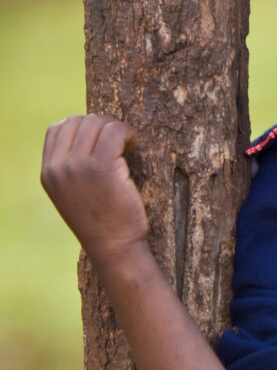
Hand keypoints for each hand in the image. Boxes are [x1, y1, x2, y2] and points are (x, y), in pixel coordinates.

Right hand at [41, 114, 149, 267]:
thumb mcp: (73, 194)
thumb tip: (87, 131)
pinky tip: (135, 146)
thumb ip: (70, 167)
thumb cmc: (102, 222)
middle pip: (78, 121)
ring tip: (129, 144)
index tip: (102, 139)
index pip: (57, 128)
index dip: (84, 127)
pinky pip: (114, 132)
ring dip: (117, 128)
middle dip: (102, 125)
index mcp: (48, 173)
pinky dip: (128, 133)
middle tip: (121, 142)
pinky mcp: (102, 168)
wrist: (114, 248)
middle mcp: (58, 168)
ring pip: (96, 122)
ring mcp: (77, 167)